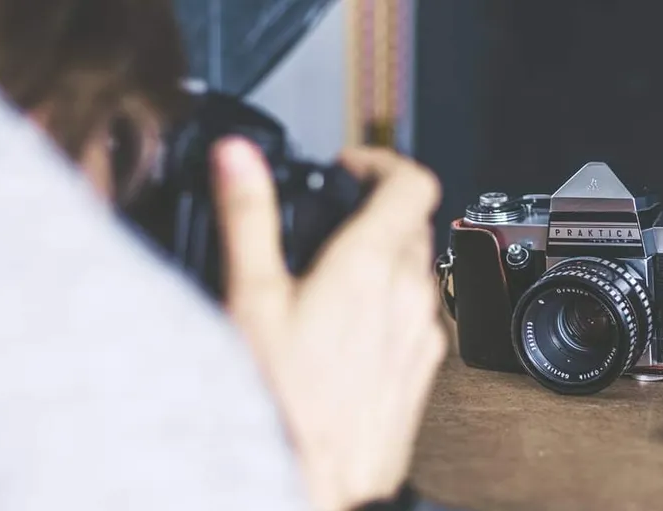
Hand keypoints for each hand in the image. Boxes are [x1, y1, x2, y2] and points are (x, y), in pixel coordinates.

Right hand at [211, 138, 446, 510]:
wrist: (321, 484)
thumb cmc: (285, 403)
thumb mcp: (252, 298)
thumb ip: (249, 218)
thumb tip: (239, 158)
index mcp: (372, 265)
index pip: (413, 183)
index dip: (383, 162)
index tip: (353, 168)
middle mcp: (410, 295)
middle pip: (415, 222)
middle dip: (378, 207)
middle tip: (335, 218)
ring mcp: (422, 333)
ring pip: (419, 268)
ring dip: (387, 254)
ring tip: (336, 272)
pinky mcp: (423, 367)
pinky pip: (419, 313)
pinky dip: (393, 299)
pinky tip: (351, 326)